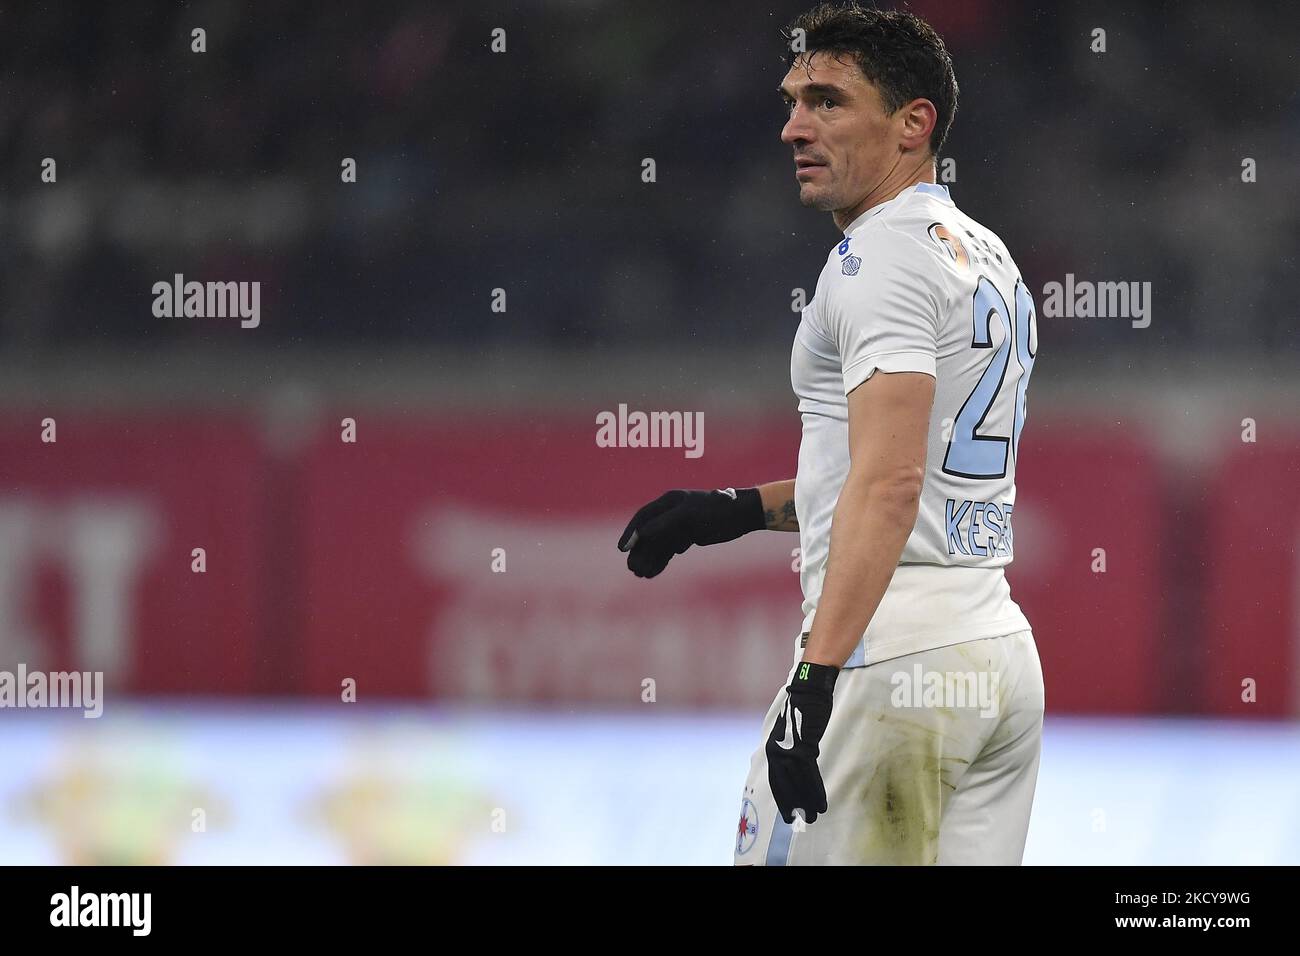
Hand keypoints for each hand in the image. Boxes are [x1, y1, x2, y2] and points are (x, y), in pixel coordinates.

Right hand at [617, 487, 763, 577]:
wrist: (741, 515)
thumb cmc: (716, 510)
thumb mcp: (688, 515)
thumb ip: (664, 524)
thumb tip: (641, 534)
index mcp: (668, 502)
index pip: (643, 517)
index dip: (631, 533)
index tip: (622, 549)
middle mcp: (670, 513)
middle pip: (649, 534)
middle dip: (640, 551)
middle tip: (632, 569)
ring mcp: (679, 526)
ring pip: (658, 545)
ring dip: (649, 559)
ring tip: (641, 575)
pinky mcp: (688, 537)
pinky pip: (669, 550)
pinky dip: (661, 561)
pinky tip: (653, 573)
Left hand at [765, 661, 837, 824]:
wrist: (810, 689)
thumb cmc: (803, 709)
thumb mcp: (791, 733)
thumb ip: (790, 750)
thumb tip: (794, 766)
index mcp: (773, 748)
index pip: (776, 781)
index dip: (783, 799)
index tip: (789, 815)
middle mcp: (777, 751)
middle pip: (785, 785)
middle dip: (794, 805)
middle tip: (802, 821)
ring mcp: (790, 749)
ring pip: (798, 783)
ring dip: (807, 801)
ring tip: (815, 816)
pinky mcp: (804, 746)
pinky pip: (809, 775)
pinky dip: (815, 790)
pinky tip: (820, 802)